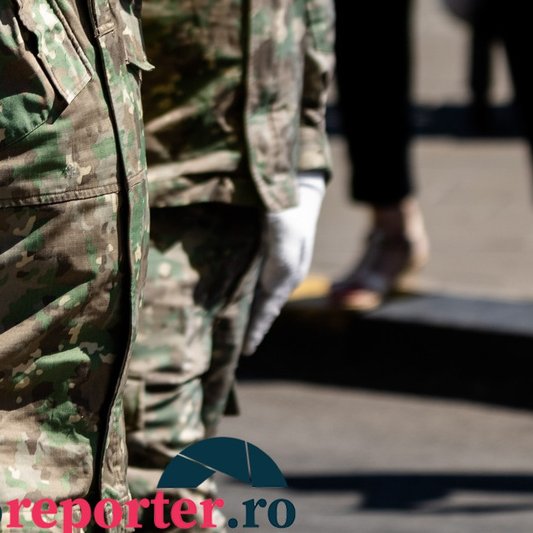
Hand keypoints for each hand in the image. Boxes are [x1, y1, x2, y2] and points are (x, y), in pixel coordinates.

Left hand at [245, 173, 325, 353]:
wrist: (298, 180)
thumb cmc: (289, 208)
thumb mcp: (284, 236)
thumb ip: (278, 265)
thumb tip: (269, 298)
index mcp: (288, 273)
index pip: (268, 309)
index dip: (257, 330)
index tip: (246, 351)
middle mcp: (285, 272)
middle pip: (266, 305)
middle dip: (253, 324)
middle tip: (235, 346)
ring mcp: (280, 261)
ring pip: (263, 294)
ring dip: (250, 310)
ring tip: (234, 327)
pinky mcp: (272, 249)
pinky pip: (260, 279)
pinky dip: (250, 292)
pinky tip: (237, 293)